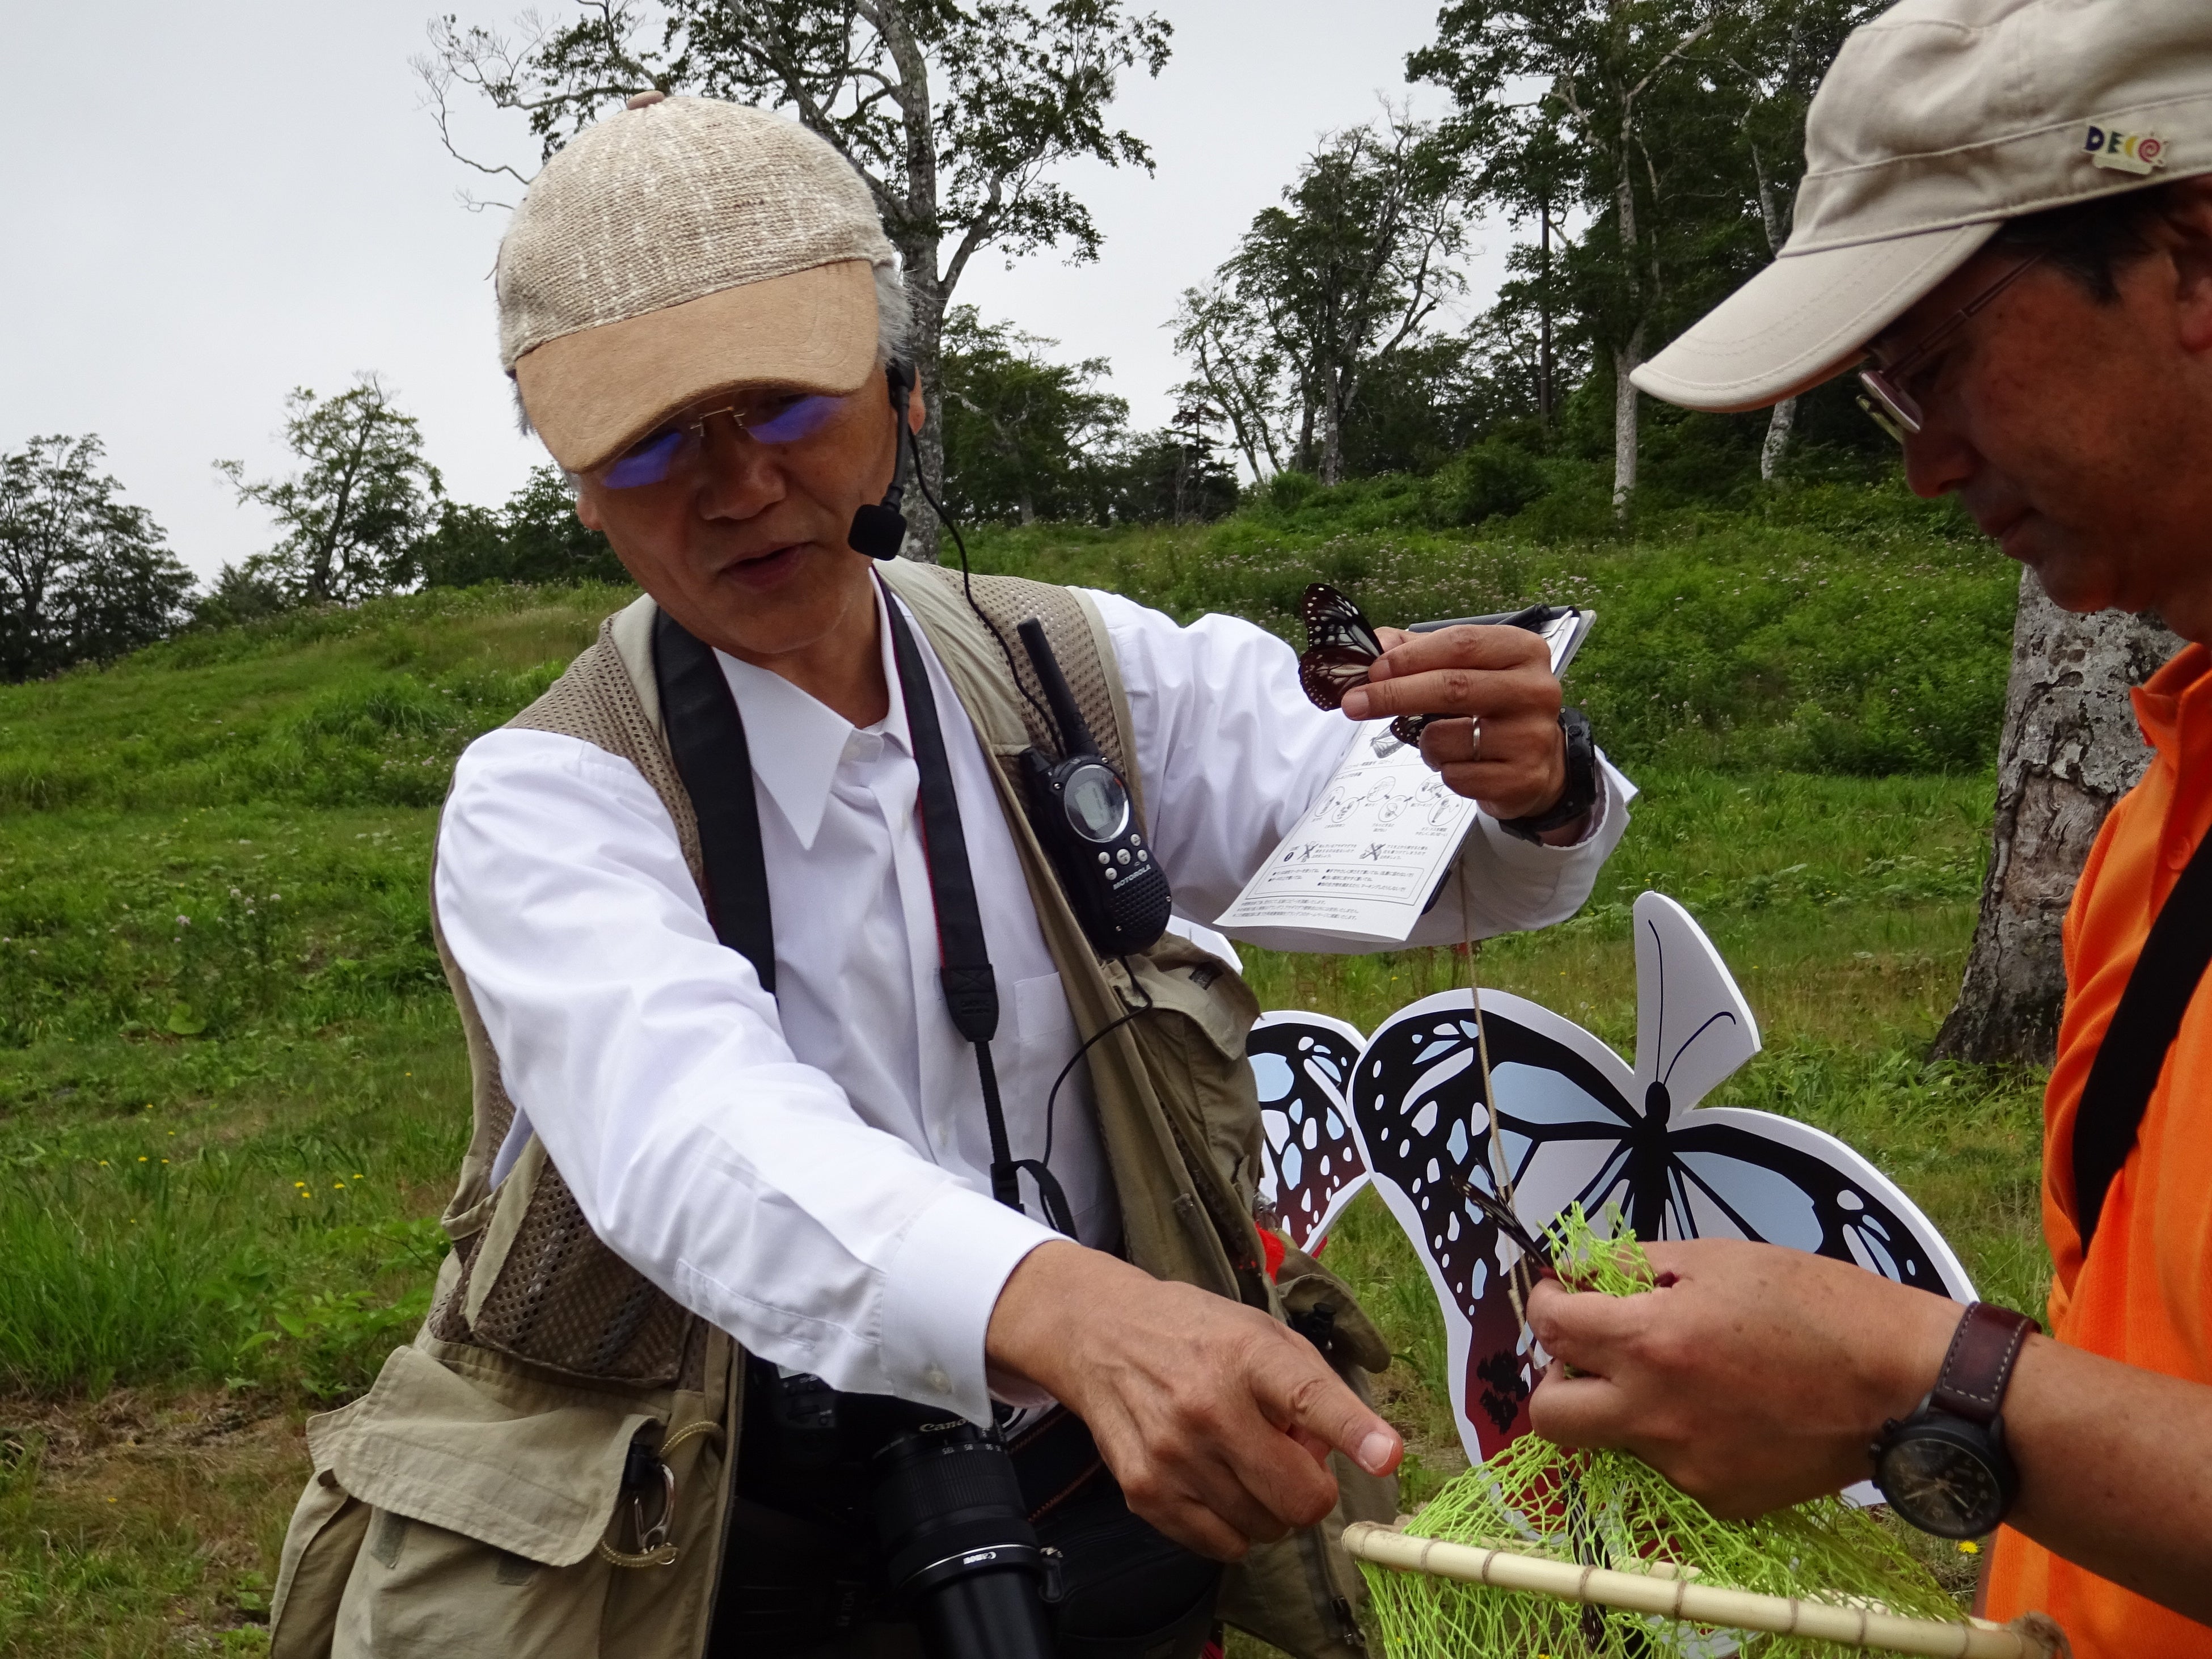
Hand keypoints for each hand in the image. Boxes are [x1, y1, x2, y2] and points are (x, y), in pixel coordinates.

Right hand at [984, 1241, 1402, 1559]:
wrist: (1101, 1334)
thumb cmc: (1196, 1334)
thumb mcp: (1260, 1333)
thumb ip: (1312, 1388)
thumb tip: (1337, 1455)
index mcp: (1247, 1355)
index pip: (1310, 1397)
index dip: (1354, 1432)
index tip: (1387, 1456)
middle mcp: (1208, 1405)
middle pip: (1297, 1496)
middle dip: (1312, 1491)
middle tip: (1293, 1461)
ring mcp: (1173, 1454)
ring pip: (1264, 1529)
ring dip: (1270, 1508)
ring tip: (1244, 1462)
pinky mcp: (1145, 1491)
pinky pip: (1221, 1545)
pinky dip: (1233, 1527)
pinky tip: (1216, 1483)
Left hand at [1340, 626, 1566, 820]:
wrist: (1540, 763)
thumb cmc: (1494, 707)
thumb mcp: (1467, 668)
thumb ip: (1418, 651)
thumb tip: (1375, 645)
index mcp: (1522, 651)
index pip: (1461, 643)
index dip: (1410, 656)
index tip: (1373, 670)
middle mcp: (1535, 690)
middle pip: (1452, 687)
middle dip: (1393, 694)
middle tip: (1354, 702)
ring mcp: (1531, 737)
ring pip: (1446, 737)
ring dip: (1424, 742)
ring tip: (1442, 740)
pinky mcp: (1522, 778)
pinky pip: (1455, 775)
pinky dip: (1443, 770)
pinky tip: (1463, 763)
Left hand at [1526, 1238, 1958, 1517]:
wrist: (1903, 1384)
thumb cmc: (1819, 1305)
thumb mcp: (1721, 1260)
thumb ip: (1641, 1267)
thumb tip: (1586, 1272)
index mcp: (1649, 1343)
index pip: (1552, 1329)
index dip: (1544, 1303)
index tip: (1558, 1294)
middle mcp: (1655, 1414)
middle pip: (1550, 1417)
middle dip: (1557, 1380)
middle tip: (1592, 1354)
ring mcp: (1686, 1465)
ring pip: (1616, 1440)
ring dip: (1627, 1406)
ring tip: (1686, 1375)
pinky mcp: (1722, 1497)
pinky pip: (1673, 1467)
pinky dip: (1682, 1436)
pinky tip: (1728, 1409)